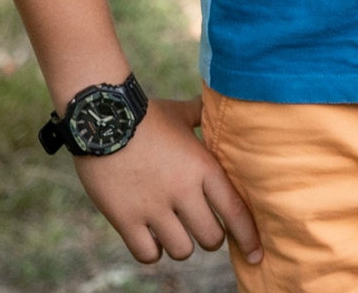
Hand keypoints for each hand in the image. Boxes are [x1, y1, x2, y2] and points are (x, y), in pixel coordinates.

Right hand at [75, 96, 261, 265]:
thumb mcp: (181, 113)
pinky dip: (153, 252)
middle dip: (211, 238)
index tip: (256, 255)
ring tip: (175, 233)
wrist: (101, 118)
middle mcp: (183, 190)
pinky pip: (148, 254)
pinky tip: (151, 239)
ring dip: (181, 245)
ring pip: (182, 250)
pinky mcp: (125, 218)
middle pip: (211, 238)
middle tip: (202, 230)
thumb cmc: (144, 115)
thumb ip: (202, 116)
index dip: (248, 237)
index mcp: (203, 166)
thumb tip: (217, 103)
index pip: (236, 211)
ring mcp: (153, 207)